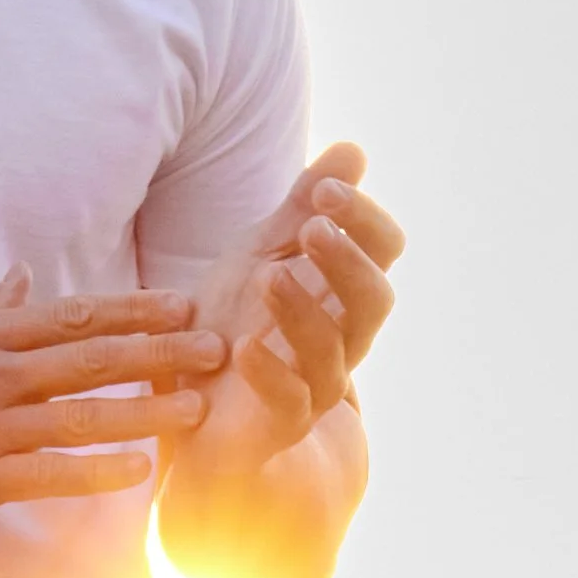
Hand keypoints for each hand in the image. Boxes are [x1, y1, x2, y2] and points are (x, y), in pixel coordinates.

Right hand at [0, 271, 226, 529]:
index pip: (74, 315)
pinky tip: (138, 471)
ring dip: (144, 411)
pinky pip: (47, 473)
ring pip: (79, 415)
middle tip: (216, 347)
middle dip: (160, 352)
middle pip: (91, 358)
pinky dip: (96, 471)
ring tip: (197, 407)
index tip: (184, 304)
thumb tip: (25, 276)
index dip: (134, 310)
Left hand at [185, 143, 405, 487]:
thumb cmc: (235, 327)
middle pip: (373, 302)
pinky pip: (289, 404)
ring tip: (267, 277)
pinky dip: (271, 373)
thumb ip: (303, 208)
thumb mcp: (260, 256)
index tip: (325, 189)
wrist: (196, 416)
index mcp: (340, 294)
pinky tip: (245, 348)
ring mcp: (312, 387)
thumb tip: (355, 150)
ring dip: (304, 311)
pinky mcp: (276, 427)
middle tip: (313, 225)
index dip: (363, 221)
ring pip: (333, 353)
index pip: (381, 253)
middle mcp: (340, 341)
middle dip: (348, 260)